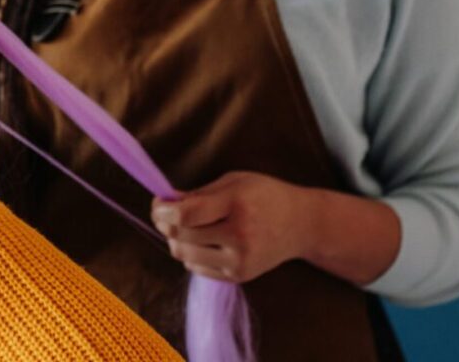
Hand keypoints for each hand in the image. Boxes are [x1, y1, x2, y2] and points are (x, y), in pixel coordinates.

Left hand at [150, 171, 315, 282]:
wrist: (301, 225)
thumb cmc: (264, 196)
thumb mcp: (234, 181)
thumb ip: (198, 193)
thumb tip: (165, 202)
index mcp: (238, 205)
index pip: (187, 215)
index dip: (163, 210)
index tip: (157, 203)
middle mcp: (240, 236)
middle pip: (182, 236)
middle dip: (164, 223)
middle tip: (163, 213)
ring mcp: (240, 260)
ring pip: (184, 254)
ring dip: (174, 239)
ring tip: (183, 226)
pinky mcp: (239, 276)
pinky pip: (195, 268)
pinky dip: (189, 254)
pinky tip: (200, 240)